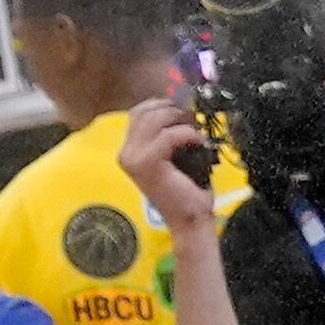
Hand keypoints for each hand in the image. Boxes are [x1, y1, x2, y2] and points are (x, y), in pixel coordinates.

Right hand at [115, 91, 219, 241]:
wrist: (190, 220)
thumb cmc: (186, 189)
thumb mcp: (174, 154)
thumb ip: (168, 131)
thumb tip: (182, 104)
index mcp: (129, 150)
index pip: (139, 112)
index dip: (163, 105)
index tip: (184, 111)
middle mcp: (125, 153)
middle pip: (145, 111)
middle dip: (172, 109)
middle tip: (193, 120)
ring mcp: (133, 158)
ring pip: (154, 119)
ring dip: (180, 120)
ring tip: (195, 132)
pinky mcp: (147, 164)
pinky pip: (169, 135)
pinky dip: (188, 134)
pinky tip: (199, 143)